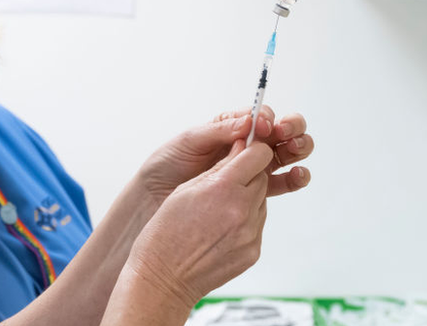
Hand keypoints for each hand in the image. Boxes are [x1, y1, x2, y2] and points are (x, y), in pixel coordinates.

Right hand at [123, 141, 272, 309]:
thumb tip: (239, 150)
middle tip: (226, 180)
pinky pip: (256, 225)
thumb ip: (217, 170)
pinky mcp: (253, 251)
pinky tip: (220, 227)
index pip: (258, 155)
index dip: (252, 149)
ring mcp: (251, 233)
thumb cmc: (165, 233)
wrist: (164, 277)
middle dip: (248, 173)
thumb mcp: (184, 190)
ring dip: (246, 197)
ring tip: (218, 208)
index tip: (244, 149)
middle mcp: (242, 209)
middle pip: (262, 177)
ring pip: (260, 201)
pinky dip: (244, 220)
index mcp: (223, 188)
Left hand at [139, 107, 312, 203]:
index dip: (267, 118)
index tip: (263, 126)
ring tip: (293, 150)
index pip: (260, 116)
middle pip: (281, 131)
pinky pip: (282, 183)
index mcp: (230, 127)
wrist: (155, 197)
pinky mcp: (255, 190)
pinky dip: (295, 178)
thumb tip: (249, 121)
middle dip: (291, 128)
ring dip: (298, 149)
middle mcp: (246, 145)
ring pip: (287, 154)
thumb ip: (219, 131)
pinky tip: (297, 176)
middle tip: (284, 134)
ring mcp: (253, 167)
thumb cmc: (167, 164)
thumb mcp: (189, 141)